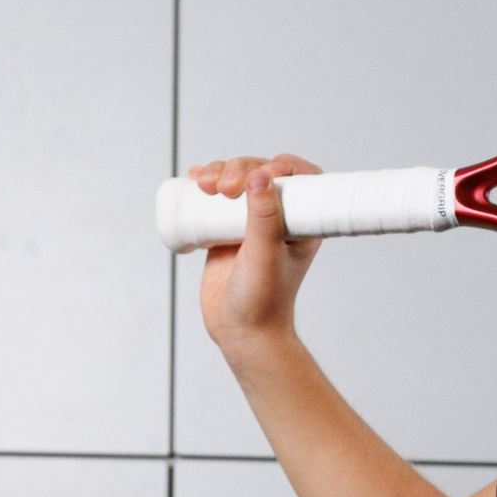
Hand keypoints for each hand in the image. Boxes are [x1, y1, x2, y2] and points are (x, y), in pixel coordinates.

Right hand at [192, 154, 321, 369]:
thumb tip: (261, 174)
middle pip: (262, 173)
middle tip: (224, 187)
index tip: (263, 172)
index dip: (282, 166)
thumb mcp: (265, 255)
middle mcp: (278, 218)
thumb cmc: (263, 301)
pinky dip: (206, 184)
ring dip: (220, 173)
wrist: (240, 331)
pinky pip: (217, 198)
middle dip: (240, 168)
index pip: (301, 179)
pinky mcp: (227, 229)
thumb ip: (264, 217)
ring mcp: (250, 222)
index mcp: (302, 223)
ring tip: (205, 184)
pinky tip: (195, 179)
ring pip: (237, 181)